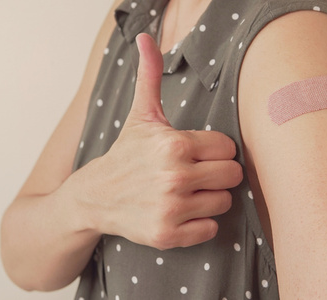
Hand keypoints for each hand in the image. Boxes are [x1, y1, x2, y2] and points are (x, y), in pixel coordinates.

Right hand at [78, 33, 242, 250]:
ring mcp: (171, 208)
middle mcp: (174, 177)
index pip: (229, 149)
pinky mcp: (168, 235)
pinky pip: (211, 229)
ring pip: (224, 202)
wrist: (94, 197)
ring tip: (186, 193)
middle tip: (195, 174)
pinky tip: (180, 212)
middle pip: (233, 176)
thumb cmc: (126, 154)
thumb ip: (151, 76)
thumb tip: (146, 38)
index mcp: (174, 144)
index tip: (195, 154)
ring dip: (209, 199)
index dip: (214, 152)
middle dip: (217, 175)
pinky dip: (200, 224)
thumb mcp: (141, 115)